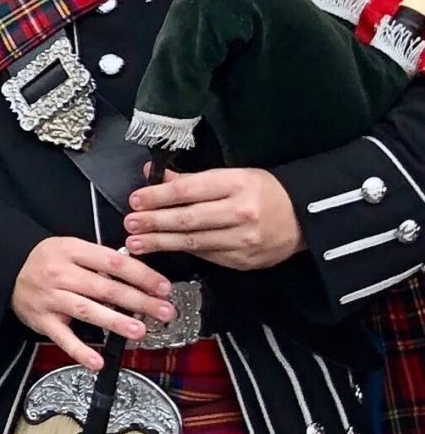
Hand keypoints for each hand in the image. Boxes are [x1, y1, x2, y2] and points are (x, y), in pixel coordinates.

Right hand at [9, 233, 177, 368]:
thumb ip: (100, 261)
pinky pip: (63, 338)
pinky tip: (98, 361)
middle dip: (139, 301)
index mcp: (71, 251)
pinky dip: (80, 351)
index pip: (113, 262)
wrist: (6, 269)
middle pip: (105, 288)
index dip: (141, 275)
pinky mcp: (42, 320)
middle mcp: (60, 274)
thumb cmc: (46, 260)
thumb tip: (140, 278)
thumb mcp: (70, 248)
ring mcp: (50, 298)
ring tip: (139, 331)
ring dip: (116, 322)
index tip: (163, 287)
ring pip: (87, 310)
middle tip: (164, 311)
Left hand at [126, 165, 300, 271]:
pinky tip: (166, 249)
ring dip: (161, 243)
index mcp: (236, 184)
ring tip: (137, 242)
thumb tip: (154, 173)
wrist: (304, 217)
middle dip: (153, 223)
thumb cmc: (263, 191)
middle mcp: (241, 212)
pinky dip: (184, 252)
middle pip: (188, 219)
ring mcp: (244, 239)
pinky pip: (207, 255)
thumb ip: (191, 178)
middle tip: (130, 224)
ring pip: (194, 242)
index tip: (135, 200)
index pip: (187, 191)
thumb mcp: (231, 174)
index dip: (157, 196)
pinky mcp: (244, 260)